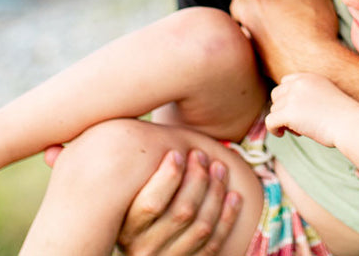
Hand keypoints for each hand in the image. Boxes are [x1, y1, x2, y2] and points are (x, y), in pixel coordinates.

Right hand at [116, 149, 241, 255]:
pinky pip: (214, 244)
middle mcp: (143, 249)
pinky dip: (227, 218)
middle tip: (202, 155)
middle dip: (198, 180)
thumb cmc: (134, 194)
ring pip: (201, 227)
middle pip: (182, 212)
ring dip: (216, 194)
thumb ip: (135, 163)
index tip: (178, 153)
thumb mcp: (126, 183)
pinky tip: (233, 196)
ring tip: (220, 167)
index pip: (151, 204)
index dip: (168, 177)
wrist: (146, 236)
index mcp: (125, 228)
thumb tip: (132, 116)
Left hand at [229, 0, 340, 81]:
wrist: (314, 65)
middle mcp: (243, 11)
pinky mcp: (254, 54)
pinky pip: (257, 36)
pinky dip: (268, 33)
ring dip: (266, 11)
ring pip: (252, 14)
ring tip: (290, 14)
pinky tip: (287, 34)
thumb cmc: (313, 24)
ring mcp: (246, 34)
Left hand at [267, 73, 358, 147]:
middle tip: (297, 123)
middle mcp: (299, 84)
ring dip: (283, 121)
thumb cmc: (345, 117)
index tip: (295, 110)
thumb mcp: (327, 96)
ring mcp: (292, 97)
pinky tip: (282, 134)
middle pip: (276, 95)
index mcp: (309, 77)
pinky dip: (274, 129)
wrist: (351, 124)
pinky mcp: (288, 113)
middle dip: (283, 109)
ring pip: (274, 110)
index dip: (287, 97)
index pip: (286, 82)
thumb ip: (310, 96)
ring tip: (300, 130)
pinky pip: (270, 121)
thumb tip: (291, 108)